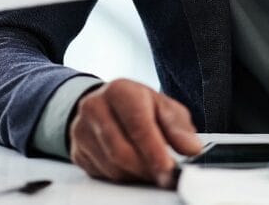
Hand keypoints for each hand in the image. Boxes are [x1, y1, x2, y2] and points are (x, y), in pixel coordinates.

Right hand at [68, 79, 202, 187]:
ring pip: (112, 167)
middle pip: (121, 151)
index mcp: (119, 91)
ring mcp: (81, 130)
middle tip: (165, 176)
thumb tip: (191, 148)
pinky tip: (133, 168)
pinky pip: (102, 174)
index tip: (168, 168)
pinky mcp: (77, 151)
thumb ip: (178, 126)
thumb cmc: (136, 105)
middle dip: (147, 168)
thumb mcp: (162, 106)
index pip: (137, 124)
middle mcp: (95, 107)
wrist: (102, 104)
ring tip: (151, 169)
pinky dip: (123, 177)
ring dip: (136, 175)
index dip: (154, 150)